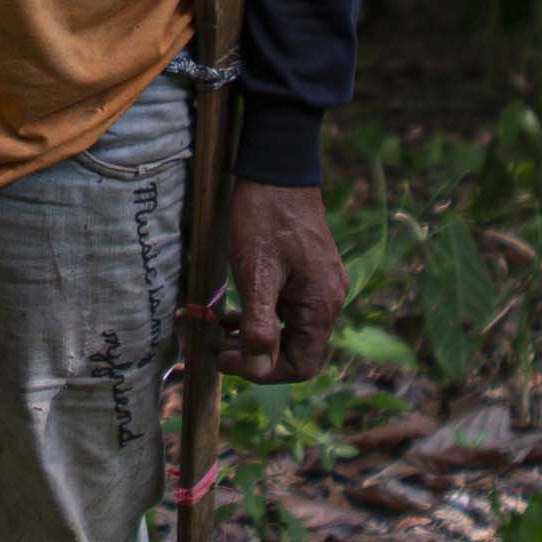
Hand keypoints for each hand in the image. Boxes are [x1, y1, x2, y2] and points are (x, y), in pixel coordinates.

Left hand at [218, 182, 341, 382]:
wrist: (276, 168)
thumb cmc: (265, 218)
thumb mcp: (255, 274)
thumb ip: (260, 325)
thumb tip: (259, 368)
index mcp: (320, 305)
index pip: (301, 365)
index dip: (263, 372)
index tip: (226, 359)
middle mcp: (327, 300)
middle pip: (295, 352)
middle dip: (253, 356)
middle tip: (213, 348)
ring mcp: (319, 286)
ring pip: (287, 331)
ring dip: (251, 337)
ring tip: (215, 331)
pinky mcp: (306, 275)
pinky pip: (285, 310)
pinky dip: (258, 316)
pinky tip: (229, 311)